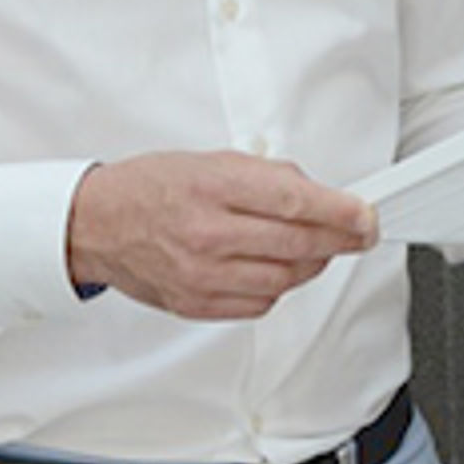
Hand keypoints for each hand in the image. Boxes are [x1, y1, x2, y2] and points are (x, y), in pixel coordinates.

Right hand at [67, 151, 379, 319]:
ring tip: (317, 248)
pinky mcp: (195, 303)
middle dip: (341, 240)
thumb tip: (321, 196)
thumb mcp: (214, 160)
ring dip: (312, 264)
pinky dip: (278, 287)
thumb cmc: (154, 187)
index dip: (341, 211)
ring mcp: (201, 274)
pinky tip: (276, 268)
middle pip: (298, 245)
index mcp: (215, 185)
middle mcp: (208, 233)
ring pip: (285, 279)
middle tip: (360, 234)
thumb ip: (270, 178)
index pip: (296, 201)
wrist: (97, 224)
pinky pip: (259, 303)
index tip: (367, 216)